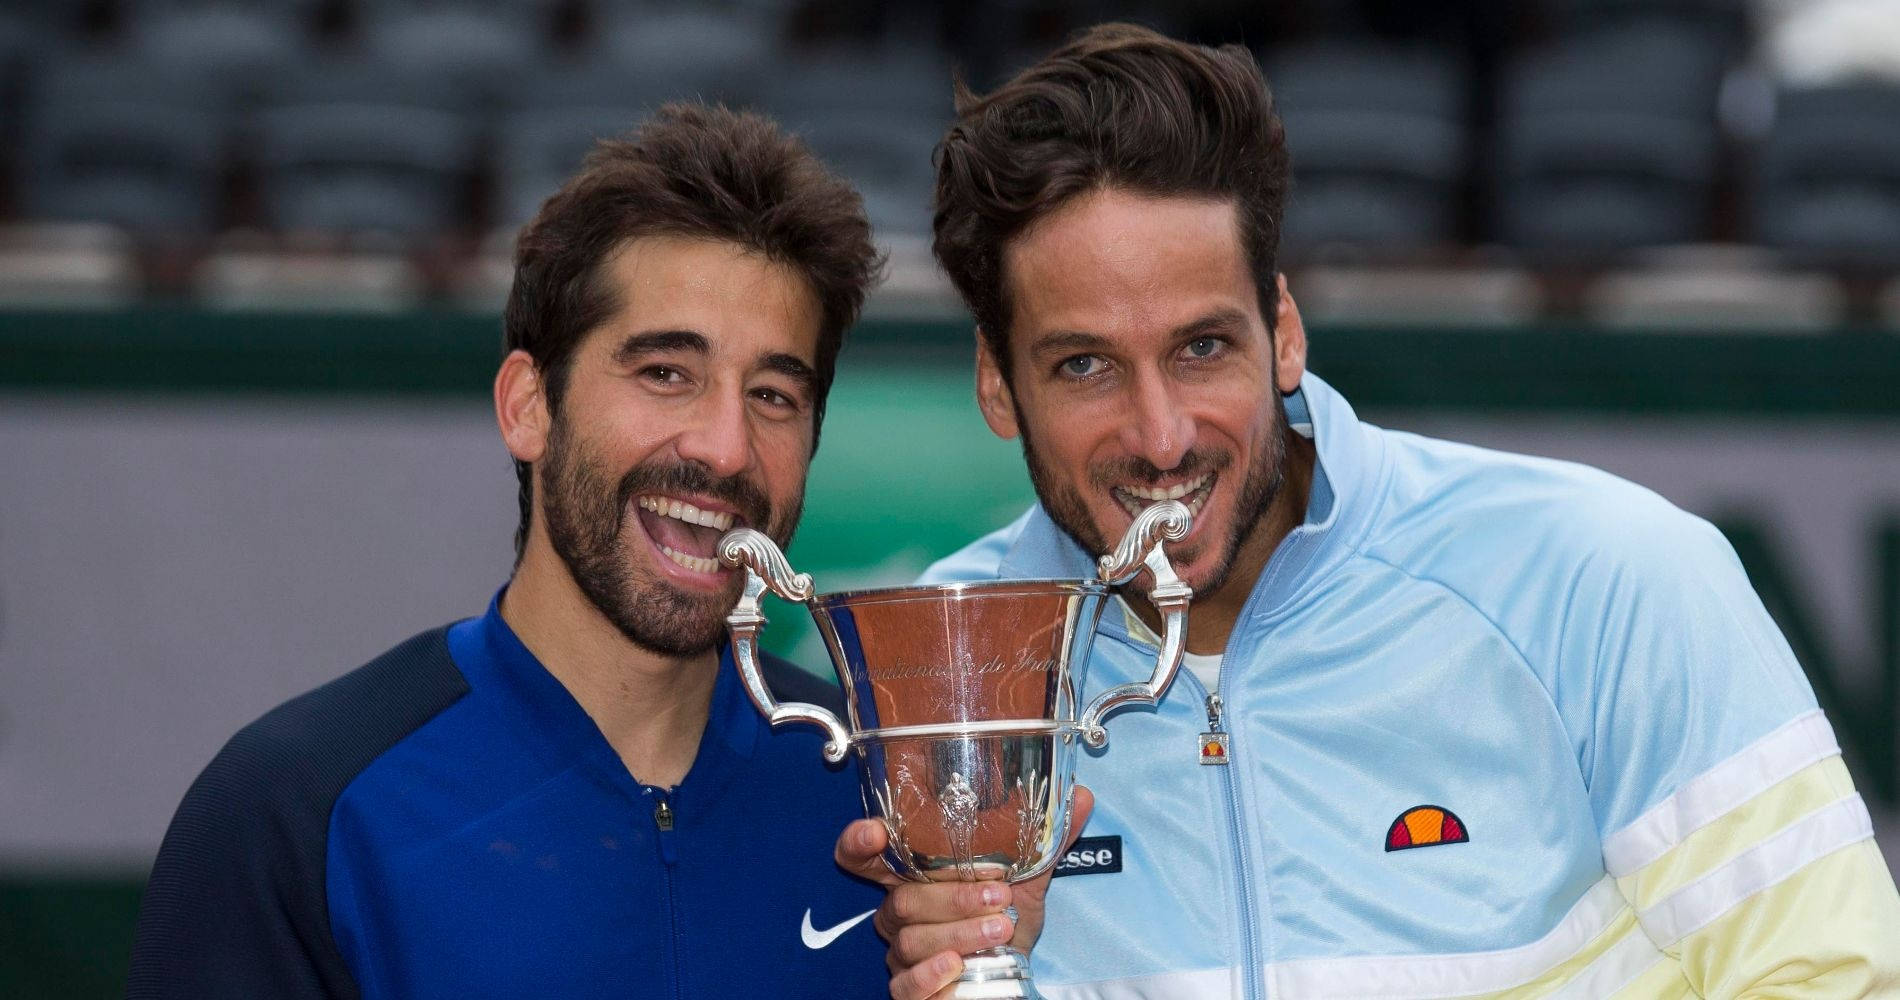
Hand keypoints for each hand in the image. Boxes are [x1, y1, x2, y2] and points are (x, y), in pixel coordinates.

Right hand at [834, 785, 1093, 999]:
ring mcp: (900, 954)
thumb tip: (1081, 796)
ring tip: (1002, 926)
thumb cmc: (1004, 921)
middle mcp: (898, 913)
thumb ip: (1044, 840)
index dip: (858, 843)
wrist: (1010, 975)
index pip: (862, 856)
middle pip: (901, 901)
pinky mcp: (909, 991)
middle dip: (952, 897)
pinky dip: (931, 974)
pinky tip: (957, 965)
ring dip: (959, 932)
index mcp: (913, 878)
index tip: (876, 831)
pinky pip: (906, 985)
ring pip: (910, 941)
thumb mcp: (1028, 879)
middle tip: (999, 895)